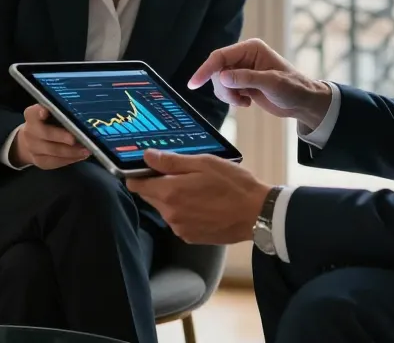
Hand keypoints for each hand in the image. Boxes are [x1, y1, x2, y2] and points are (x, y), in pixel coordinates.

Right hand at [12, 105, 90, 168]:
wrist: (30, 141)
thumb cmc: (47, 123)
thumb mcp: (51, 114)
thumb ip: (61, 112)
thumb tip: (80, 117)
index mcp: (32, 116)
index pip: (33, 112)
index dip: (39, 111)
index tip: (45, 111)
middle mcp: (30, 131)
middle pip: (45, 133)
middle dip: (61, 136)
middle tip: (75, 138)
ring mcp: (33, 148)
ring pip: (53, 150)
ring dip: (71, 151)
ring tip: (86, 150)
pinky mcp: (39, 161)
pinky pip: (55, 162)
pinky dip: (70, 159)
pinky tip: (80, 156)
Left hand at [126, 149, 269, 244]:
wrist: (257, 214)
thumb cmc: (233, 184)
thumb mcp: (204, 163)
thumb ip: (171, 161)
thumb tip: (146, 156)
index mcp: (170, 193)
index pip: (136, 185)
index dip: (139, 174)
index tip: (149, 166)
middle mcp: (170, 214)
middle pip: (150, 196)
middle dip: (158, 184)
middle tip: (181, 173)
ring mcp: (180, 228)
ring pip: (165, 208)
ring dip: (173, 198)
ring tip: (198, 188)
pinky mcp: (191, 238)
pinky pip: (178, 220)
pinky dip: (185, 211)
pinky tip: (203, 203)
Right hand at [188, 38, 331, 129]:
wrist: (302, 103)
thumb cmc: (293, 88)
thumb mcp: (271, 83)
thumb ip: (246, 79)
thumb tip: (221, 77)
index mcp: (251, 48)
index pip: (220, 57)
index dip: (205, 70)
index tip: (194, 84)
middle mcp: (244, 57)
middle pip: (216, 71)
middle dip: (223, 88)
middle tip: (238, 99)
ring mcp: (242, 70)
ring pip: (219, 82)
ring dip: (228, 95)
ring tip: (245, 100)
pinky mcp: (242, 82)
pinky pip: (225, 91)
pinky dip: (231, 99)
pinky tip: (247, 101)